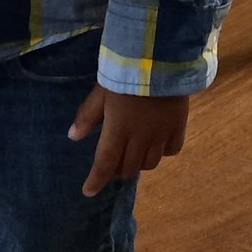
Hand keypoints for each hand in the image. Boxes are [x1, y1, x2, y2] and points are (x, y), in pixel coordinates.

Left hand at [70, 86, 190, 195]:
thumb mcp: (102, 91)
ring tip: (133, 153)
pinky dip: (162, 152)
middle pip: (128, 168)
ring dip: (138, 163)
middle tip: (113, 163)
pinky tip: (156, 144)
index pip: (105, 164)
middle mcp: (140, 138)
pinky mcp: (178, 127)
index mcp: (118, 129)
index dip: (96, 181)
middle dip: (117, 170)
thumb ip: (88, 115)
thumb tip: (73, 137)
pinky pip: (171, 151)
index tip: (89, 192)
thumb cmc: (126, 74)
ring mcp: (161, 135)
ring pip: (150, 164)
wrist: (162, 60)